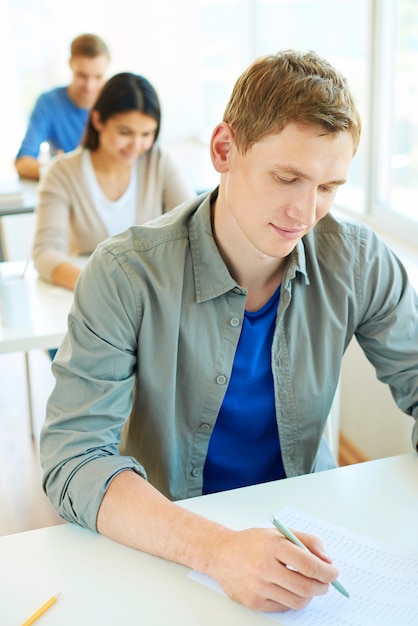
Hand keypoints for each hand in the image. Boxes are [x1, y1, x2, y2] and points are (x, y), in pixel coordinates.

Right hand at [207, 526, 337, 612]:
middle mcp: (264, 566)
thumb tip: (327, 561)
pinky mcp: (253, 602)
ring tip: (307, 586)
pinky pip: (283, 607)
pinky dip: (291, 600)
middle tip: (325, 583)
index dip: (327, 572)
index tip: (333, 573)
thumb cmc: (252, 543)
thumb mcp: (279, 533)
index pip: (309, 564)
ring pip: (297, 601)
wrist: (220, 554)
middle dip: (322, 587)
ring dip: (309, 596)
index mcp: (273, 545)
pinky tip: (287, 589)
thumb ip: (306, 541)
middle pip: (306, 587)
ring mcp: (258, 586)